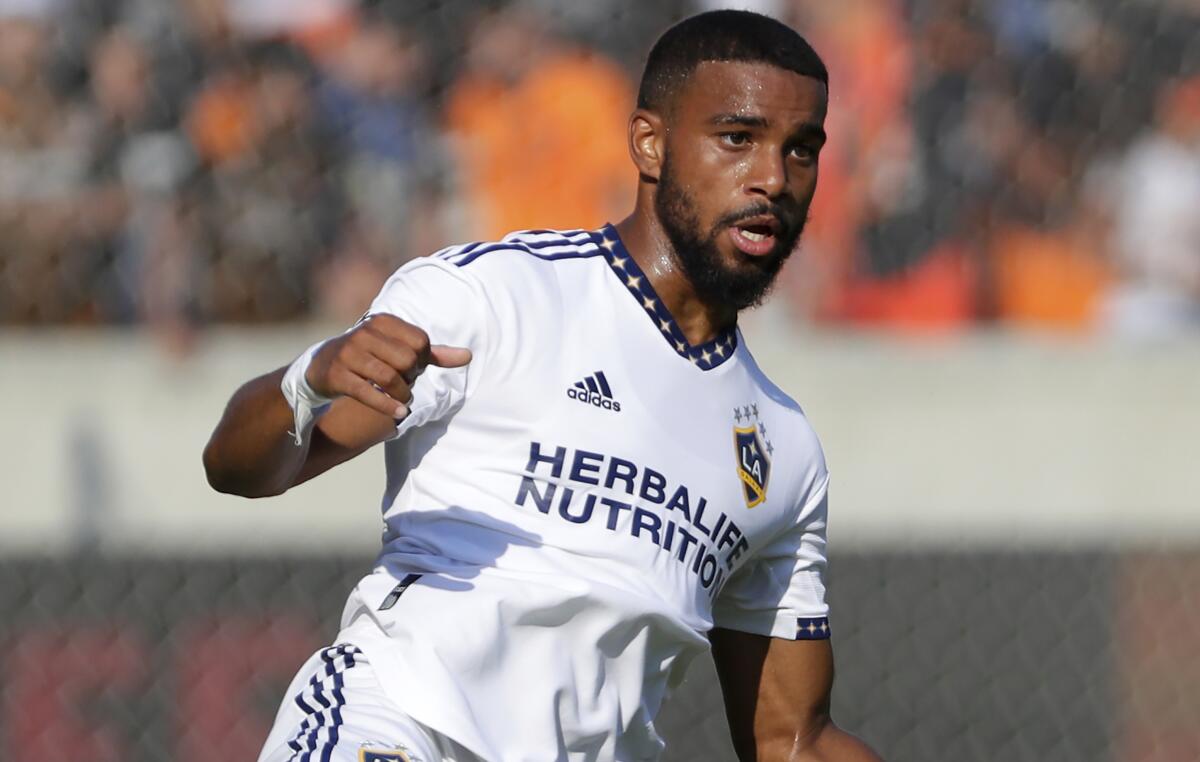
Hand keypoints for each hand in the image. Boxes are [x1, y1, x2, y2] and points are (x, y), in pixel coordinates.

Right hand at [305, 314, 471, 417]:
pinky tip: (398, 414)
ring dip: (402, 395)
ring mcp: (349, 354)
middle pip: (407, 360)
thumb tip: (469, 355)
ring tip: (403, 401)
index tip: (412, 369)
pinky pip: (368, 393)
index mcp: (383, 321)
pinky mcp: (337, 376)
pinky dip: (388, 406)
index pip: (420, 341)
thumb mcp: (399, 350)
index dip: (422, 360)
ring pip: (390, 377)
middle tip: (405, 384)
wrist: (322, 366)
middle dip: (411, 377)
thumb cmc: (371, 357)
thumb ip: (433, 354)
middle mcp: (364, 333)